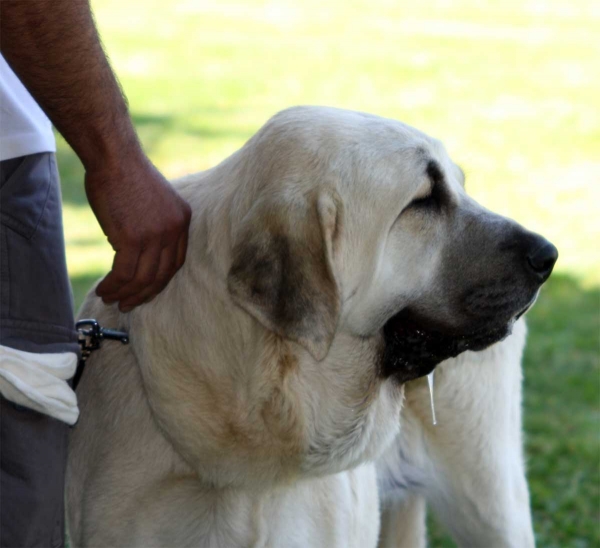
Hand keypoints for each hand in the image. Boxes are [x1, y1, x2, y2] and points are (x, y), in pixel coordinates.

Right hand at [85, 154, 191, 311]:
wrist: (114, 158)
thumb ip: (153, 227)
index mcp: (182, 221)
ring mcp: (155, 236)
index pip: (176, 262)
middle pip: (162, 275)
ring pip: (142, 278)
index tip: (146, 290)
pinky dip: (113, 286)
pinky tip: (104, 289)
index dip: (160, 281)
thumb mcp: (154, 201)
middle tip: (128, 305)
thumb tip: (136, 254)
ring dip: (124, 293)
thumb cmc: (127, 175)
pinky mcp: (133, 239)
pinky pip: (124, 273)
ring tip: (110, 299)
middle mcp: (173, 231)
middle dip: (143, 294)